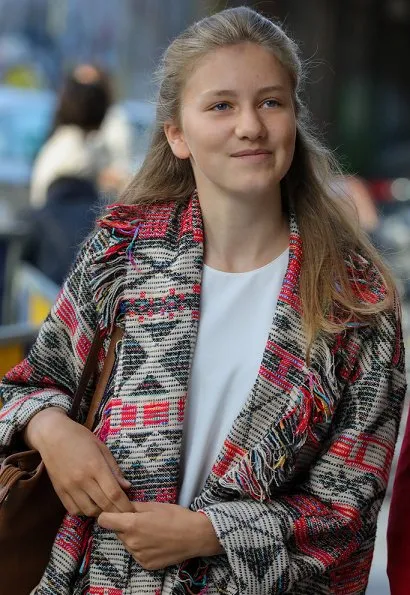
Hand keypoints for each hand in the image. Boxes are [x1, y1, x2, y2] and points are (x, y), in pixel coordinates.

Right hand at [25, 407, 132, 515]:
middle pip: (103, 504)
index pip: (114, 493)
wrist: (51, 435)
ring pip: (89, 510)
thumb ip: (114, 468)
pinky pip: (73, 510)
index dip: (125, 505)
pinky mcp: (59, 491)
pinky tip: (90, 505)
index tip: (132, 510)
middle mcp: (83, 479)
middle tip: (124, 514)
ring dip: (100, 513)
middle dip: (116, 512)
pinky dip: (84, 512)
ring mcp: (69, 487)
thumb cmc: (80, 437)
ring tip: (107, 508)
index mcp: (96, 466)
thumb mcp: (101, 447)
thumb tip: (127, 486)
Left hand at [98, 502, 222, 569]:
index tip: (113, 512)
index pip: (104, 521)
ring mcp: (138, 556)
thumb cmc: (176, 516)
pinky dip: (142, 547)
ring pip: (127, 543)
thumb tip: (121, 505)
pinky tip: (155, 542)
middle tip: (141, 520)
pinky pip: (136, 553)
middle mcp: (132, 542)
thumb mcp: (154, 505)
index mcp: (132, 524)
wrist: (195, 536)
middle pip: (117, 531)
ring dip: (133, 537)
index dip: (107, 514)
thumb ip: (133, 506)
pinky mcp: (145, 565)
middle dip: (124, 525)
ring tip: (151, 531)